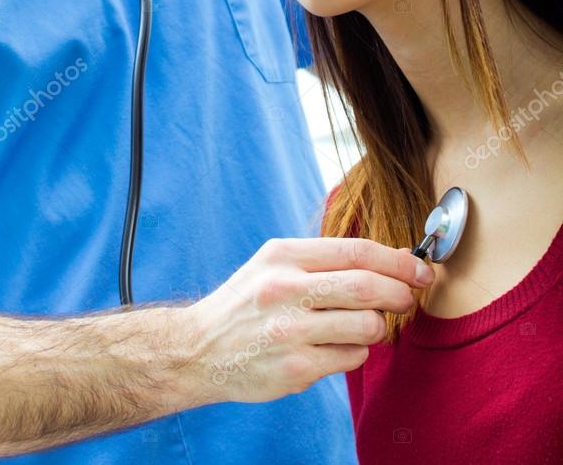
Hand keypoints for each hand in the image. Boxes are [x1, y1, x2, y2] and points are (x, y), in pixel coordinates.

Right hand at [184, 236, 434, 403]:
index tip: (419, 269)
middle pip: (368, 287)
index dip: (397, 260)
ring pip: (367, 326)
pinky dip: (356, 351)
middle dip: (401, 293)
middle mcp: (285, 289)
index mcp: (283, 255)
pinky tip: (337, 346)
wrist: (199, 348)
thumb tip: (392, 260)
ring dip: (379, 327)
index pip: (356, 251)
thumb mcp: (274, 264)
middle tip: (409, 298)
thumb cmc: (248, 302)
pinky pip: (352, 357)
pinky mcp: (295, 368)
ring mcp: (289, 331)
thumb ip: (324, 260)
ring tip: (364, 326)